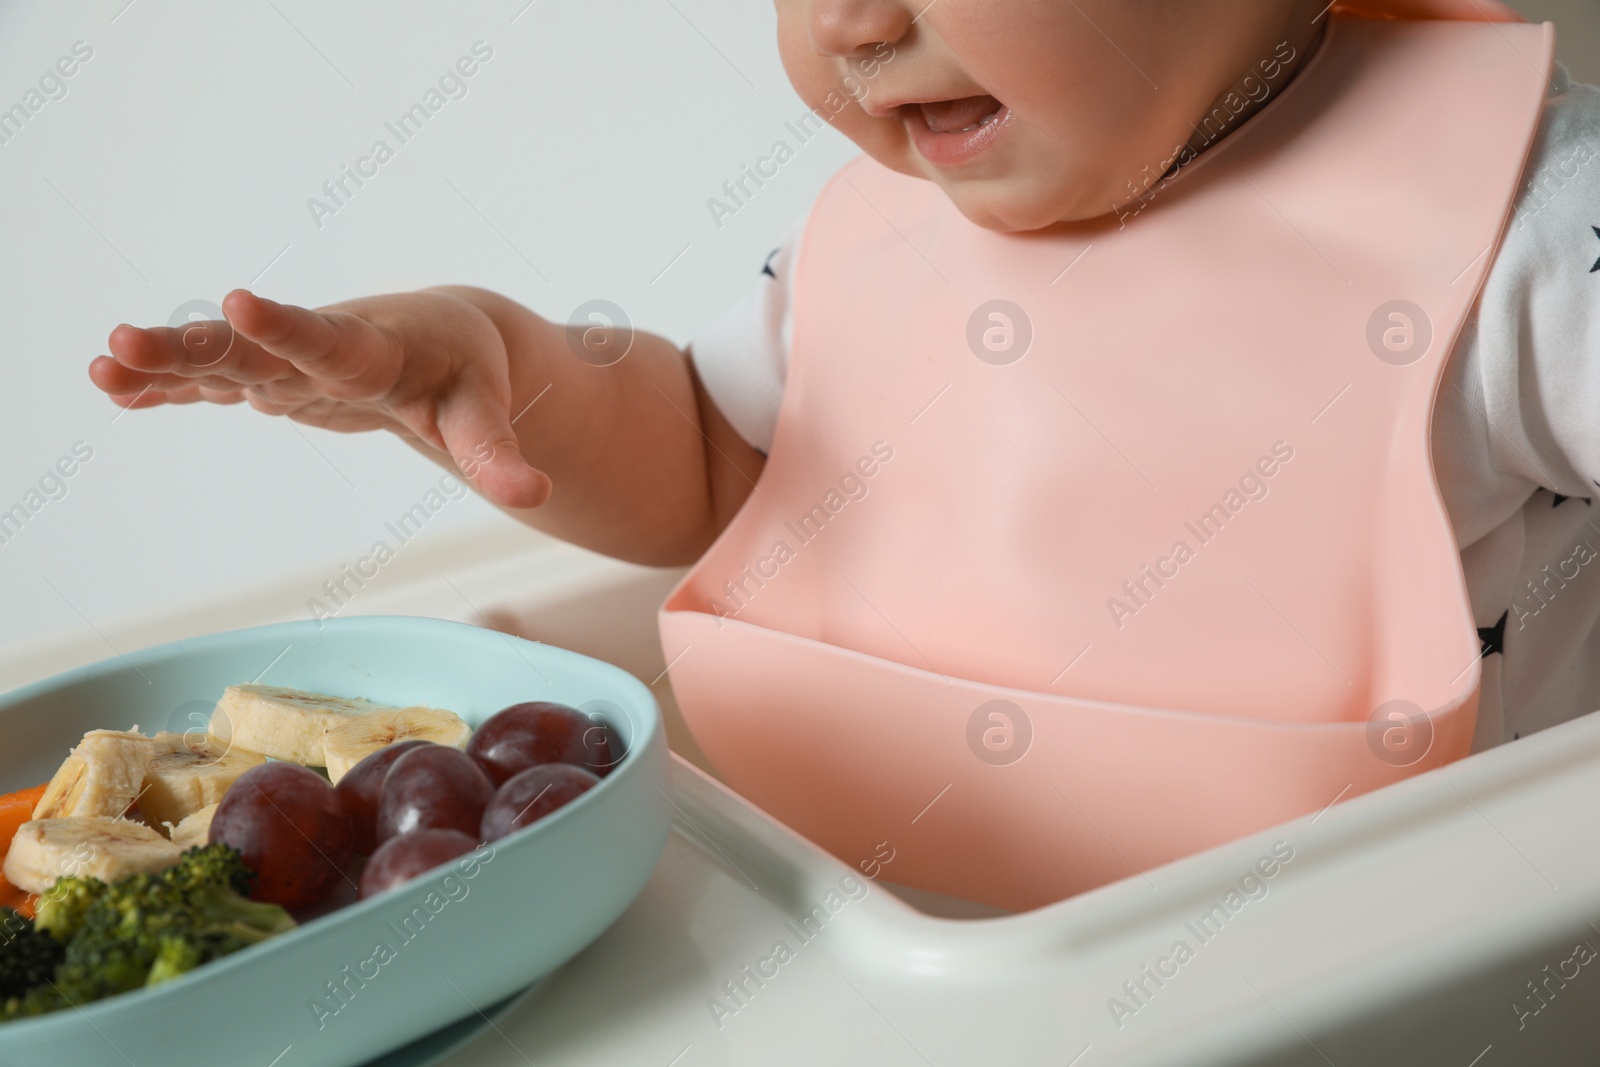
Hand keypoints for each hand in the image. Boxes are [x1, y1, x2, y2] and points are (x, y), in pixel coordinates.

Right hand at [89, 288, 550, 507]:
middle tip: (121, 342)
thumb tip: (532, 498)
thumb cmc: (473, 375)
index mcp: (378, 351)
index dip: (286, 327)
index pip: (329, 340)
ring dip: (163, 364)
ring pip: (222, 360)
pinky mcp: (278, 378)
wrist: (455, 338)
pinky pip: (218, 380)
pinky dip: (171, 385)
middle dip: (189, 346)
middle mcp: (325, 348)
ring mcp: (294, 363)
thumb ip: (499, 455)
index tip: (238, 301)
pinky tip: (117, 389)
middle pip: (251, 349)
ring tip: (102, 367)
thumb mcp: (488, 415)